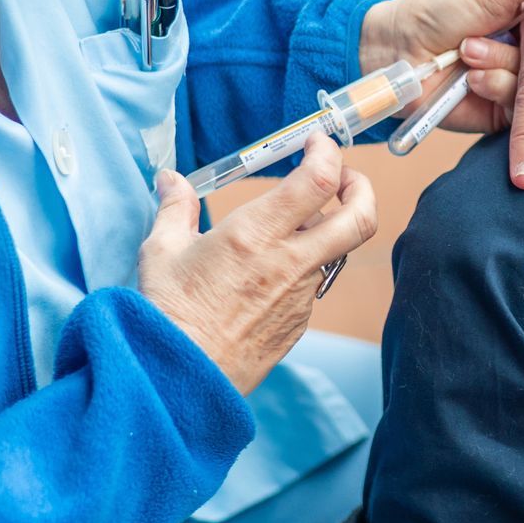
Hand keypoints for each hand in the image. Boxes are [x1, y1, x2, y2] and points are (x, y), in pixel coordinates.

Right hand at [138, 136, 376, 392]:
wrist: (180, 380)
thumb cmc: (167, 314)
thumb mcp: (161, 251)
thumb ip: (174, 207)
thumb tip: (169, 179)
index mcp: (256, 235)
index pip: (318, 180)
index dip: (328, 153)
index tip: (317, 142)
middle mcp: (289, 262)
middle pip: (359, 217)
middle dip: (361, 188)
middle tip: (345, 178)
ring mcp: (301, 295)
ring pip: (334, 251)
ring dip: (324, 230)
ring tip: (291, 225)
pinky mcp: (300, 322)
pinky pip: (312, 284)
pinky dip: (302, 267)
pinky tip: (268, 272)